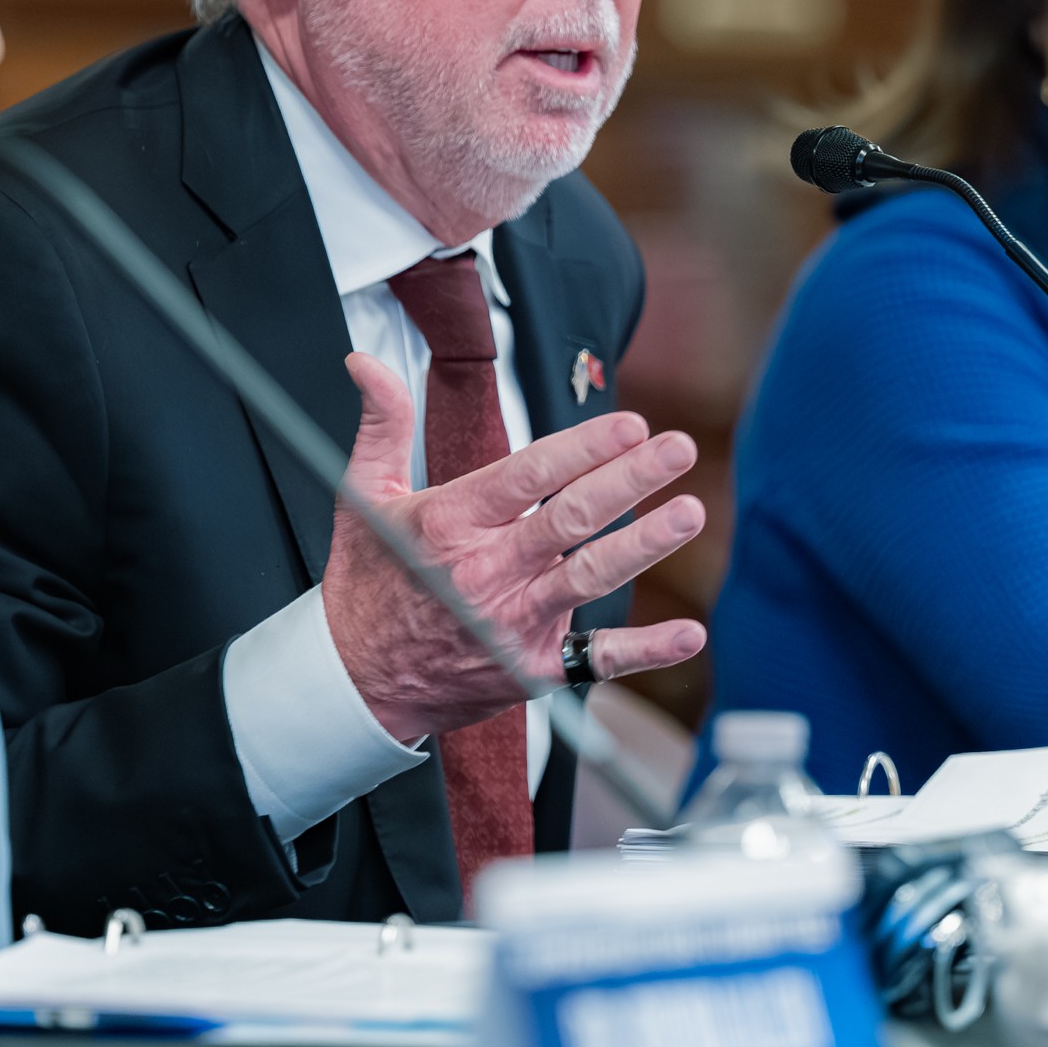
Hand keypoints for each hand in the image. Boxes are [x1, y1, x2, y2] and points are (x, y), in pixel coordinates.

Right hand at [323, 353, 708, 743]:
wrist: (357, 682)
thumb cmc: (368, 585)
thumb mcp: (362, 497)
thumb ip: (382, 425)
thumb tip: (367, 364)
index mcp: (451, 524)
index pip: (529, 475)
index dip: (583, 447)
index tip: (629, 423)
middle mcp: (487, 571)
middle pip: (571, 518)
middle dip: (630, 479)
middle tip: (677, 448)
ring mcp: (513, 622)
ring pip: (590, 576)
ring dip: (645, 544)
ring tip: (689, 512)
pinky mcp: (532, 668)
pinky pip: (596, 658)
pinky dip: (646, 649)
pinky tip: (689, 634)